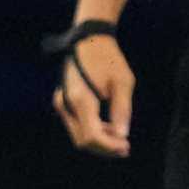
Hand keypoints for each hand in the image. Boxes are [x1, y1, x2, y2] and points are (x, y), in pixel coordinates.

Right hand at [51, 32, 133, 157]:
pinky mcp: (62, 101)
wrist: (90, 40)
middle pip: (83, 140)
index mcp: (81, 99)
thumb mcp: (123, 83)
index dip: (109, 146)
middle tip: (125, 148)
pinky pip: (76, 125)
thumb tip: (123, 136)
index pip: (92, 135)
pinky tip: (108, 128)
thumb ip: (122, 110)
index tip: (126, 147)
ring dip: (98, 140)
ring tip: (119, 138)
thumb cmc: (109, 58)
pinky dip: (91, 131)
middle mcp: (66, 103)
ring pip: (78, 135)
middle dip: (104, 147)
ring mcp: (61, 103)